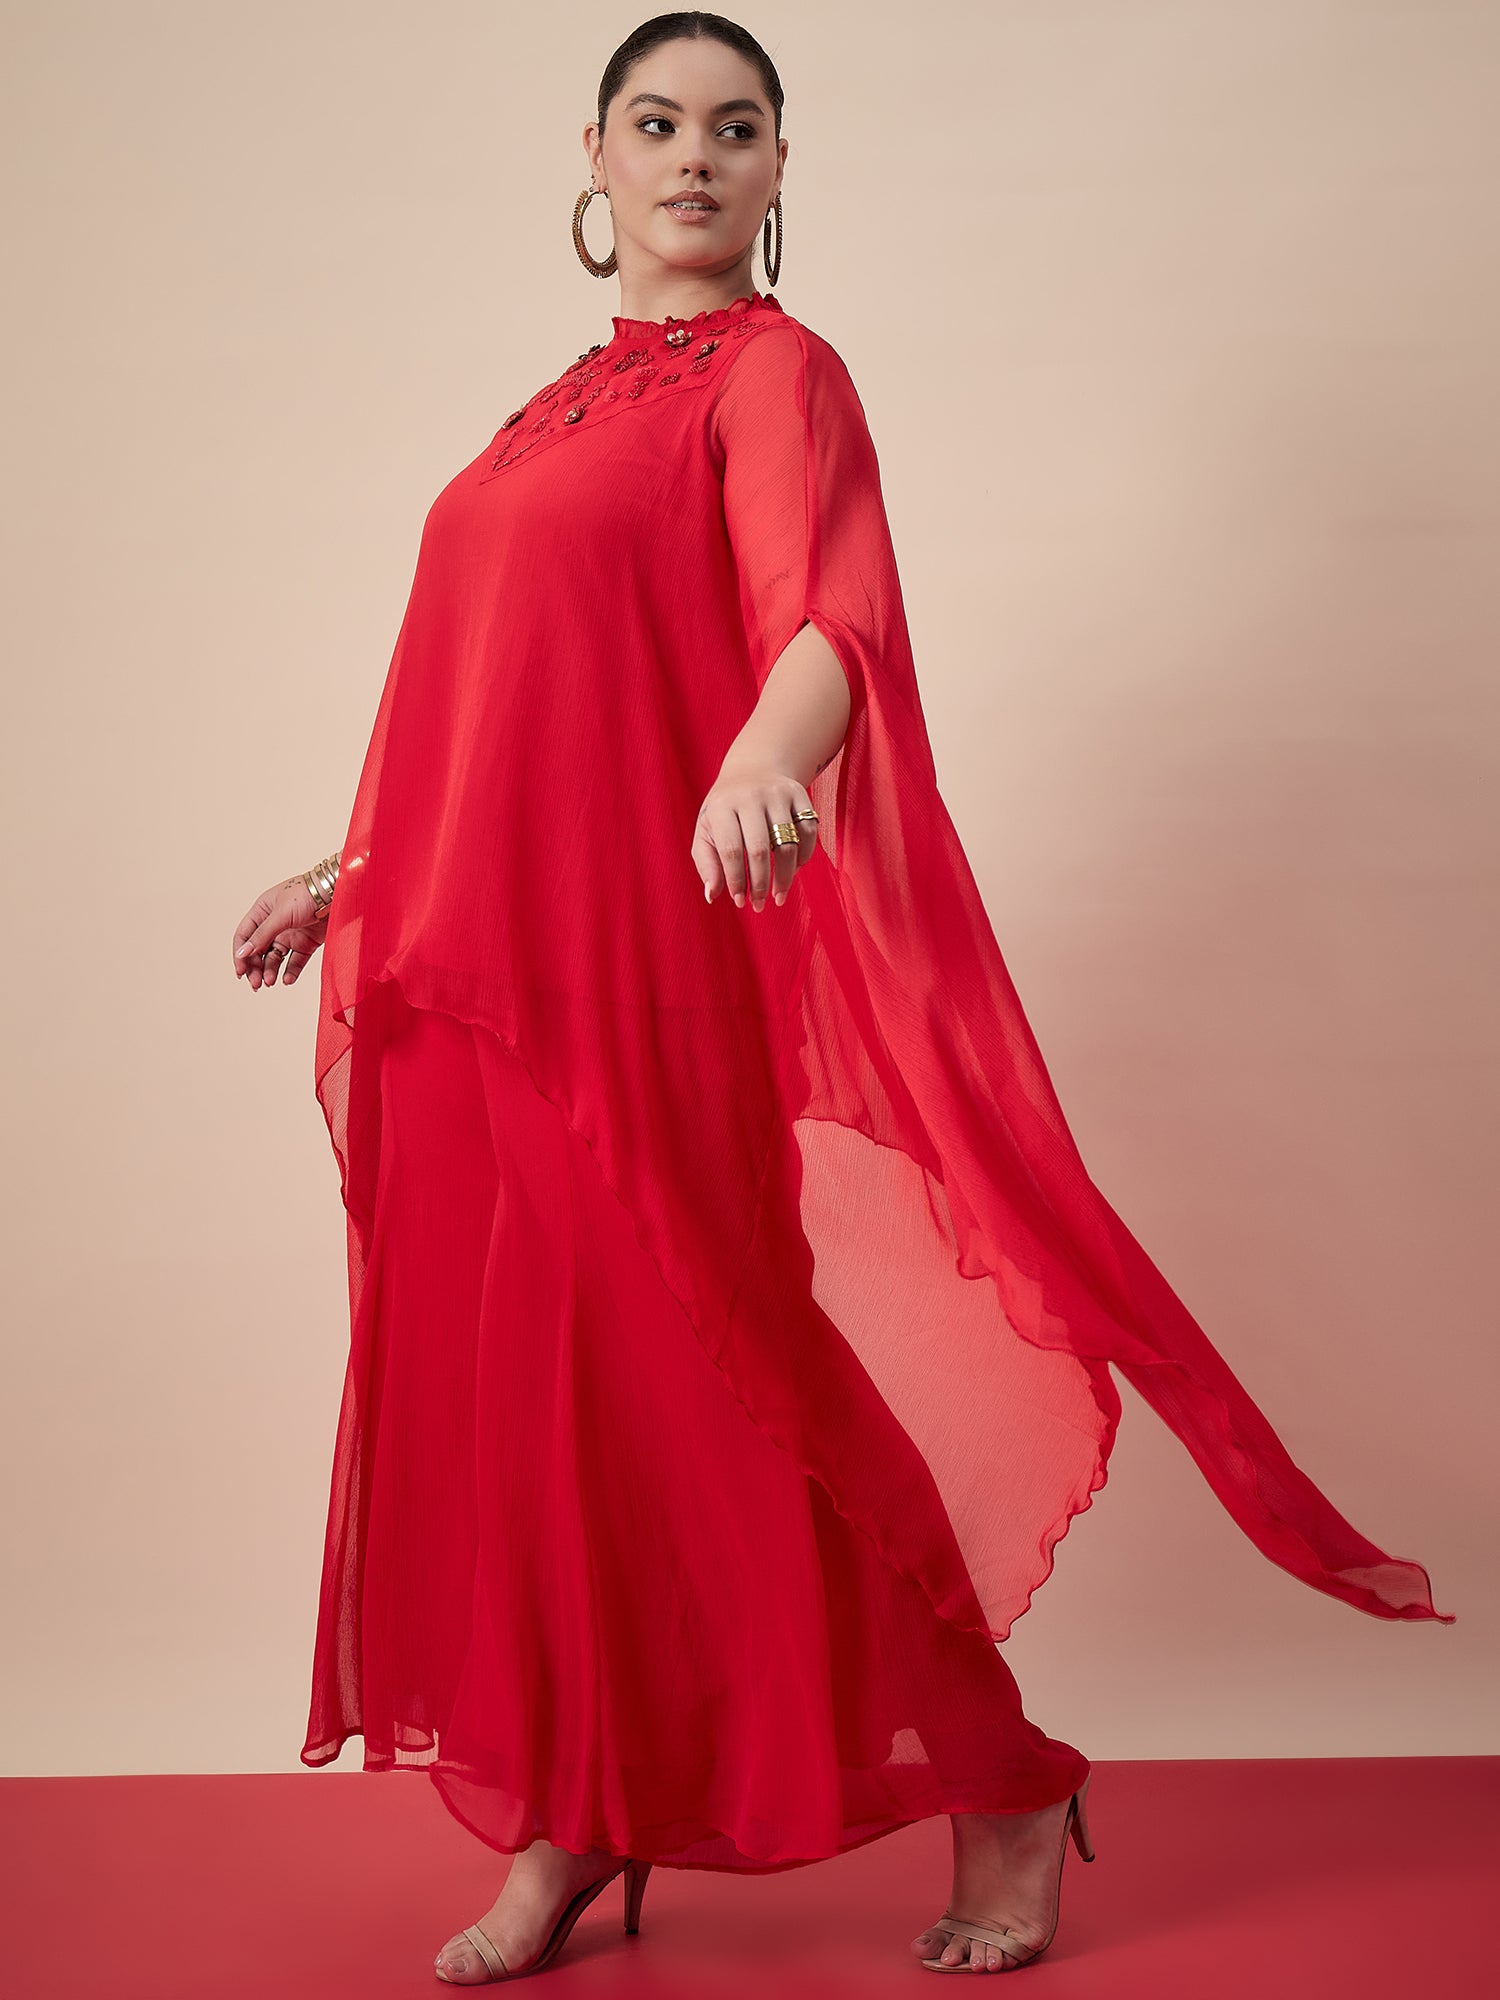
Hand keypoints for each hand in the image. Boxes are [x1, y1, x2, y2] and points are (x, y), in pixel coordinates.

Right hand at [232, 872, 328, 989]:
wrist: (338, 893)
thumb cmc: (307, 894)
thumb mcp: (281, 914)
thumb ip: (262, 935)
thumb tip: (243, 953)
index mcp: (262, 911)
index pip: (244, 936)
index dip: (240, 954)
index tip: (240, 972)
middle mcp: (274, 924)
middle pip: (258, 950)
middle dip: (255, 968)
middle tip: (257, 984)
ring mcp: (290, 934)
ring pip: (275, 958)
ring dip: (270, 971)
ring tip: (270, 982)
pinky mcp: (307, 942)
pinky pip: (295, 961)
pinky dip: (290, 972)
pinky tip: (287, 980)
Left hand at [693, 760, 817, 912]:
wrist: (753, 769)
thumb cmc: (725, 810)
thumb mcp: (706, 831)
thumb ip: (706, 863)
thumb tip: (712, 896)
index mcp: (722, 807)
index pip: (730, 850)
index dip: (736, 880)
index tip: (739, 901)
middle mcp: (750, 797)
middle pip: (759, 850)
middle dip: (760, 884)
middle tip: (760, 904)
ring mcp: (777, 794)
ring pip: (787, 844)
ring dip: (785, 877)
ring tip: (778, 895)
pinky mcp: (799, 794)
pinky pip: (808, 832)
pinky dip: (804, 857)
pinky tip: (794, 871)